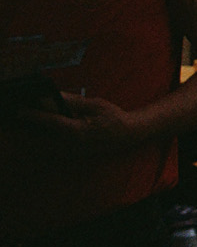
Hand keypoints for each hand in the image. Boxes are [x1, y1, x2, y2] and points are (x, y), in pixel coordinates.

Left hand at [19, 93, 145, 149]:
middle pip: (42, 133)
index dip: (34, 116)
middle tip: (21, 111)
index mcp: (78, 130)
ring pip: (44, 139)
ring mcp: (69, 149)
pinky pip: (50, 142)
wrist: (126, 134)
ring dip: (37, 128)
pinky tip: (41, 124)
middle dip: (32, 123)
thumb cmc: (112, 117)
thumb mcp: (95, 104)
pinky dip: (44, 133)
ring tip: (28, 116)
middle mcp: (70, 143)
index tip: (20, 110)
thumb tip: (52, 95)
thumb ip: (72, 101)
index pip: (51, 122)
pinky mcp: (67, 151)